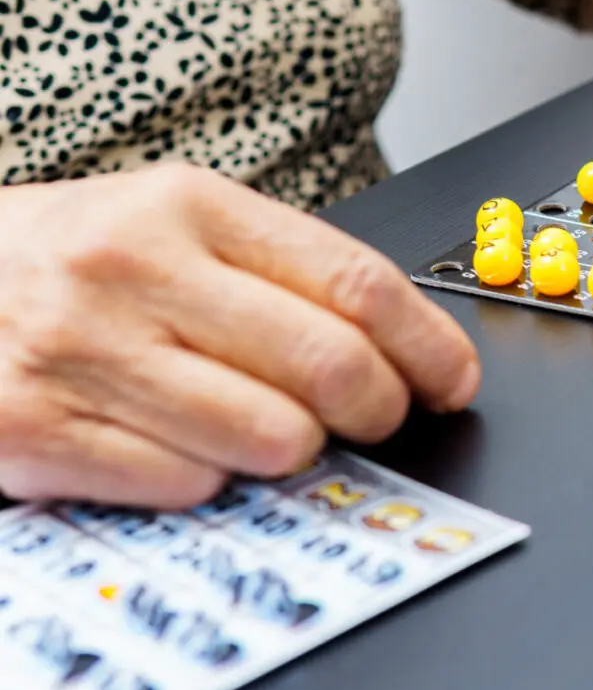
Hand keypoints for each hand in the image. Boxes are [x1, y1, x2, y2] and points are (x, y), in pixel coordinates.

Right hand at [0, 165, 480, 508]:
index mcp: (187, 206)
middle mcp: (135, 272)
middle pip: (330, 364)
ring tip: (276, 429)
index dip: (429, 344)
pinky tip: (188, 445)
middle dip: (380, 408)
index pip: (355, 281)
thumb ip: (279, 271)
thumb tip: (403, 344)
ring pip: (272, 436)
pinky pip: (188, 483)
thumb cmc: (70, 257)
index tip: (454, 378)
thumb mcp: (172, 222)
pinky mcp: (37, 434)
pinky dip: (212, 478)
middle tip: (378, 415)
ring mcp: (83, 354)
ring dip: (298, 449)